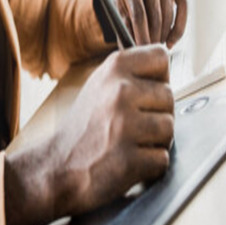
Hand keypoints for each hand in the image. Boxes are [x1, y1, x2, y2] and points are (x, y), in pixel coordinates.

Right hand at [52, 45, 174, 215]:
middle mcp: (120, 91)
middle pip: (169, 96)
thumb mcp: (100, 84)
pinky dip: (150, 166)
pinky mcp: (129, 159)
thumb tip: (165, 71)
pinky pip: (162, 158)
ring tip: (130, 143)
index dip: (158, 77)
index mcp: (114, 68)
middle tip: (133, 125)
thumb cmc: (83, 127)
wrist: (56, 167)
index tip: (146, 90)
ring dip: (155, 141)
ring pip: (169, 128)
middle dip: (157, 113)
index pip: (161, 57)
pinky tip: (129, 161)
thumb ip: (131, 74)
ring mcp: (125, 125)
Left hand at [104, 0, 186, 47]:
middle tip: (153, 49)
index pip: (137, 8)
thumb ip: (124, 26)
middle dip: (154, 32)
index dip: (141, 32)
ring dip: (166, 30)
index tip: (142, 49)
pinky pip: (183, 2)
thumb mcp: (119, 7)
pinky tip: (172, 38)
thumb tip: (132, 51)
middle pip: (154, 7)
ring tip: (160, 45)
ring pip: (170, 5)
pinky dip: (179, 23)